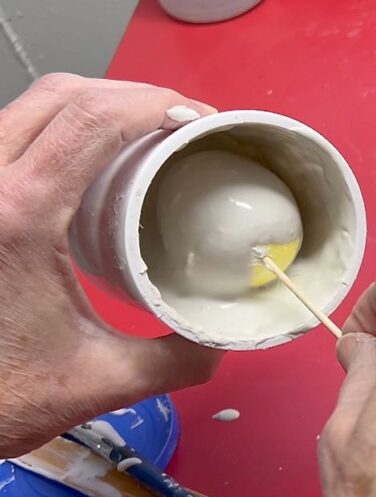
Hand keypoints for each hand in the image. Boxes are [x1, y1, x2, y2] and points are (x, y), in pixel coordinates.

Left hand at [0, 74, 221, 457]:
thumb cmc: (4, 394)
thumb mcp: (103, 381)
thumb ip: (178, 357)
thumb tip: (225, 334)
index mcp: (18, 216)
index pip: (93, 120)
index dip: (156, 104)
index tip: (200, 120)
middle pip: (62, 93)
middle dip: (132, 95)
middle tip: (182, 123)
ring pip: (31, 104)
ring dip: (95, 104)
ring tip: (145, 133)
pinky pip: (13, 130)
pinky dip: (61, 124)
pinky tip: (94, 157)